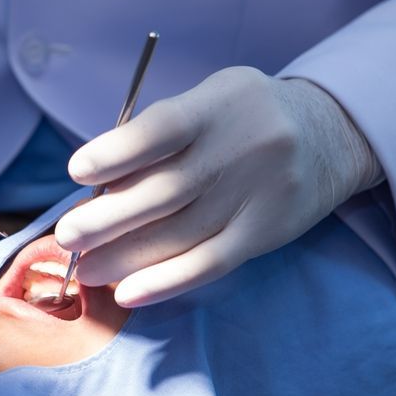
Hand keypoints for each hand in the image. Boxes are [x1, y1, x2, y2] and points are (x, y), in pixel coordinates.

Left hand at [55, 66, 382, 306]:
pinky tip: (129, 292)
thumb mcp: (208, 103)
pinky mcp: (267, 232)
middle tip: (67, 238)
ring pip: (182, 234)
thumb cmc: (241, 118)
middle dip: (108, 219)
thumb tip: (98, 188)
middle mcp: (242, 147)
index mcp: (219, 105)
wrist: (328, 134)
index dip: (117, 152)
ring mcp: (258, 193)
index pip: (163, 130)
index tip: (76, 171)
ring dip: (126, 258)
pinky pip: (210, 263)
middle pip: (166, 191)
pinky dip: (166, 281)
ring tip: (86, 270)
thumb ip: (159, 136)